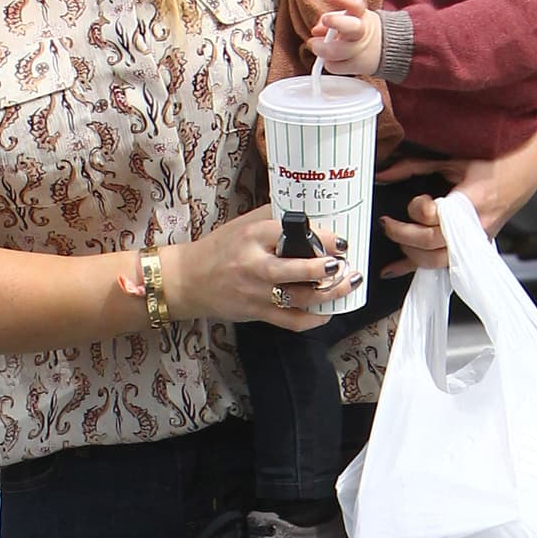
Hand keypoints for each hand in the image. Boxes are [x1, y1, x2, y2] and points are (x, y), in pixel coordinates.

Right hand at [165, 205, 361, 331]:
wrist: (189, 280)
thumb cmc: (219, 250)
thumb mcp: (243, 224)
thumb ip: (273, 218)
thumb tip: (310, 216)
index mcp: (252, 236)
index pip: (291, 233)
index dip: (323, 237)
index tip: (341, 240)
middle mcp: (255, 265)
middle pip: (298, 269)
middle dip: (328, 268)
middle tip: (346, 264)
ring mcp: (256, 292)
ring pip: (301, 298)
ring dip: (329, 293)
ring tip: (348, 284)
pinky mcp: (257, 313)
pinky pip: (291, 321)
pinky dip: (314, 319)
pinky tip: (328, 310)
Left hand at [308, 0, 381, 76]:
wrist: (382, 49)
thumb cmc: (358, 30)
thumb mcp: (348, 18)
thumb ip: (331, 19)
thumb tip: (316, 30)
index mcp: (360, 15)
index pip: (355, 4)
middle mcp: (361, 32)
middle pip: (351, 27)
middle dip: (335, 24)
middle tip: (317, 28)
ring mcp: (359, 50)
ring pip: (339, 52)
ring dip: (322, 50)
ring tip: (316, 47)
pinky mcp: (355, 66)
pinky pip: (336, 67)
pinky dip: (329, 63)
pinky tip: (330, 59)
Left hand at [374, 124, 536, 261]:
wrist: (525, 169)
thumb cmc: (495, 161)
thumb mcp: (453, 159)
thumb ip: (415, 167)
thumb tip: (384, 172)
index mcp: (472, 201)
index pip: (436, 217)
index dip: (418, 210)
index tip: (418, 199)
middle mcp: (475, 226)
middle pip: (432, 245)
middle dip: (403, 235)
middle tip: (389, 222)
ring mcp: (476, 240)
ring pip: (438, 262)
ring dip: (410, 253)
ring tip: (397, 237)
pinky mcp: (473, 246)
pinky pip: (444, 263)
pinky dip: (418, 266)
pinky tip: (398, 268)